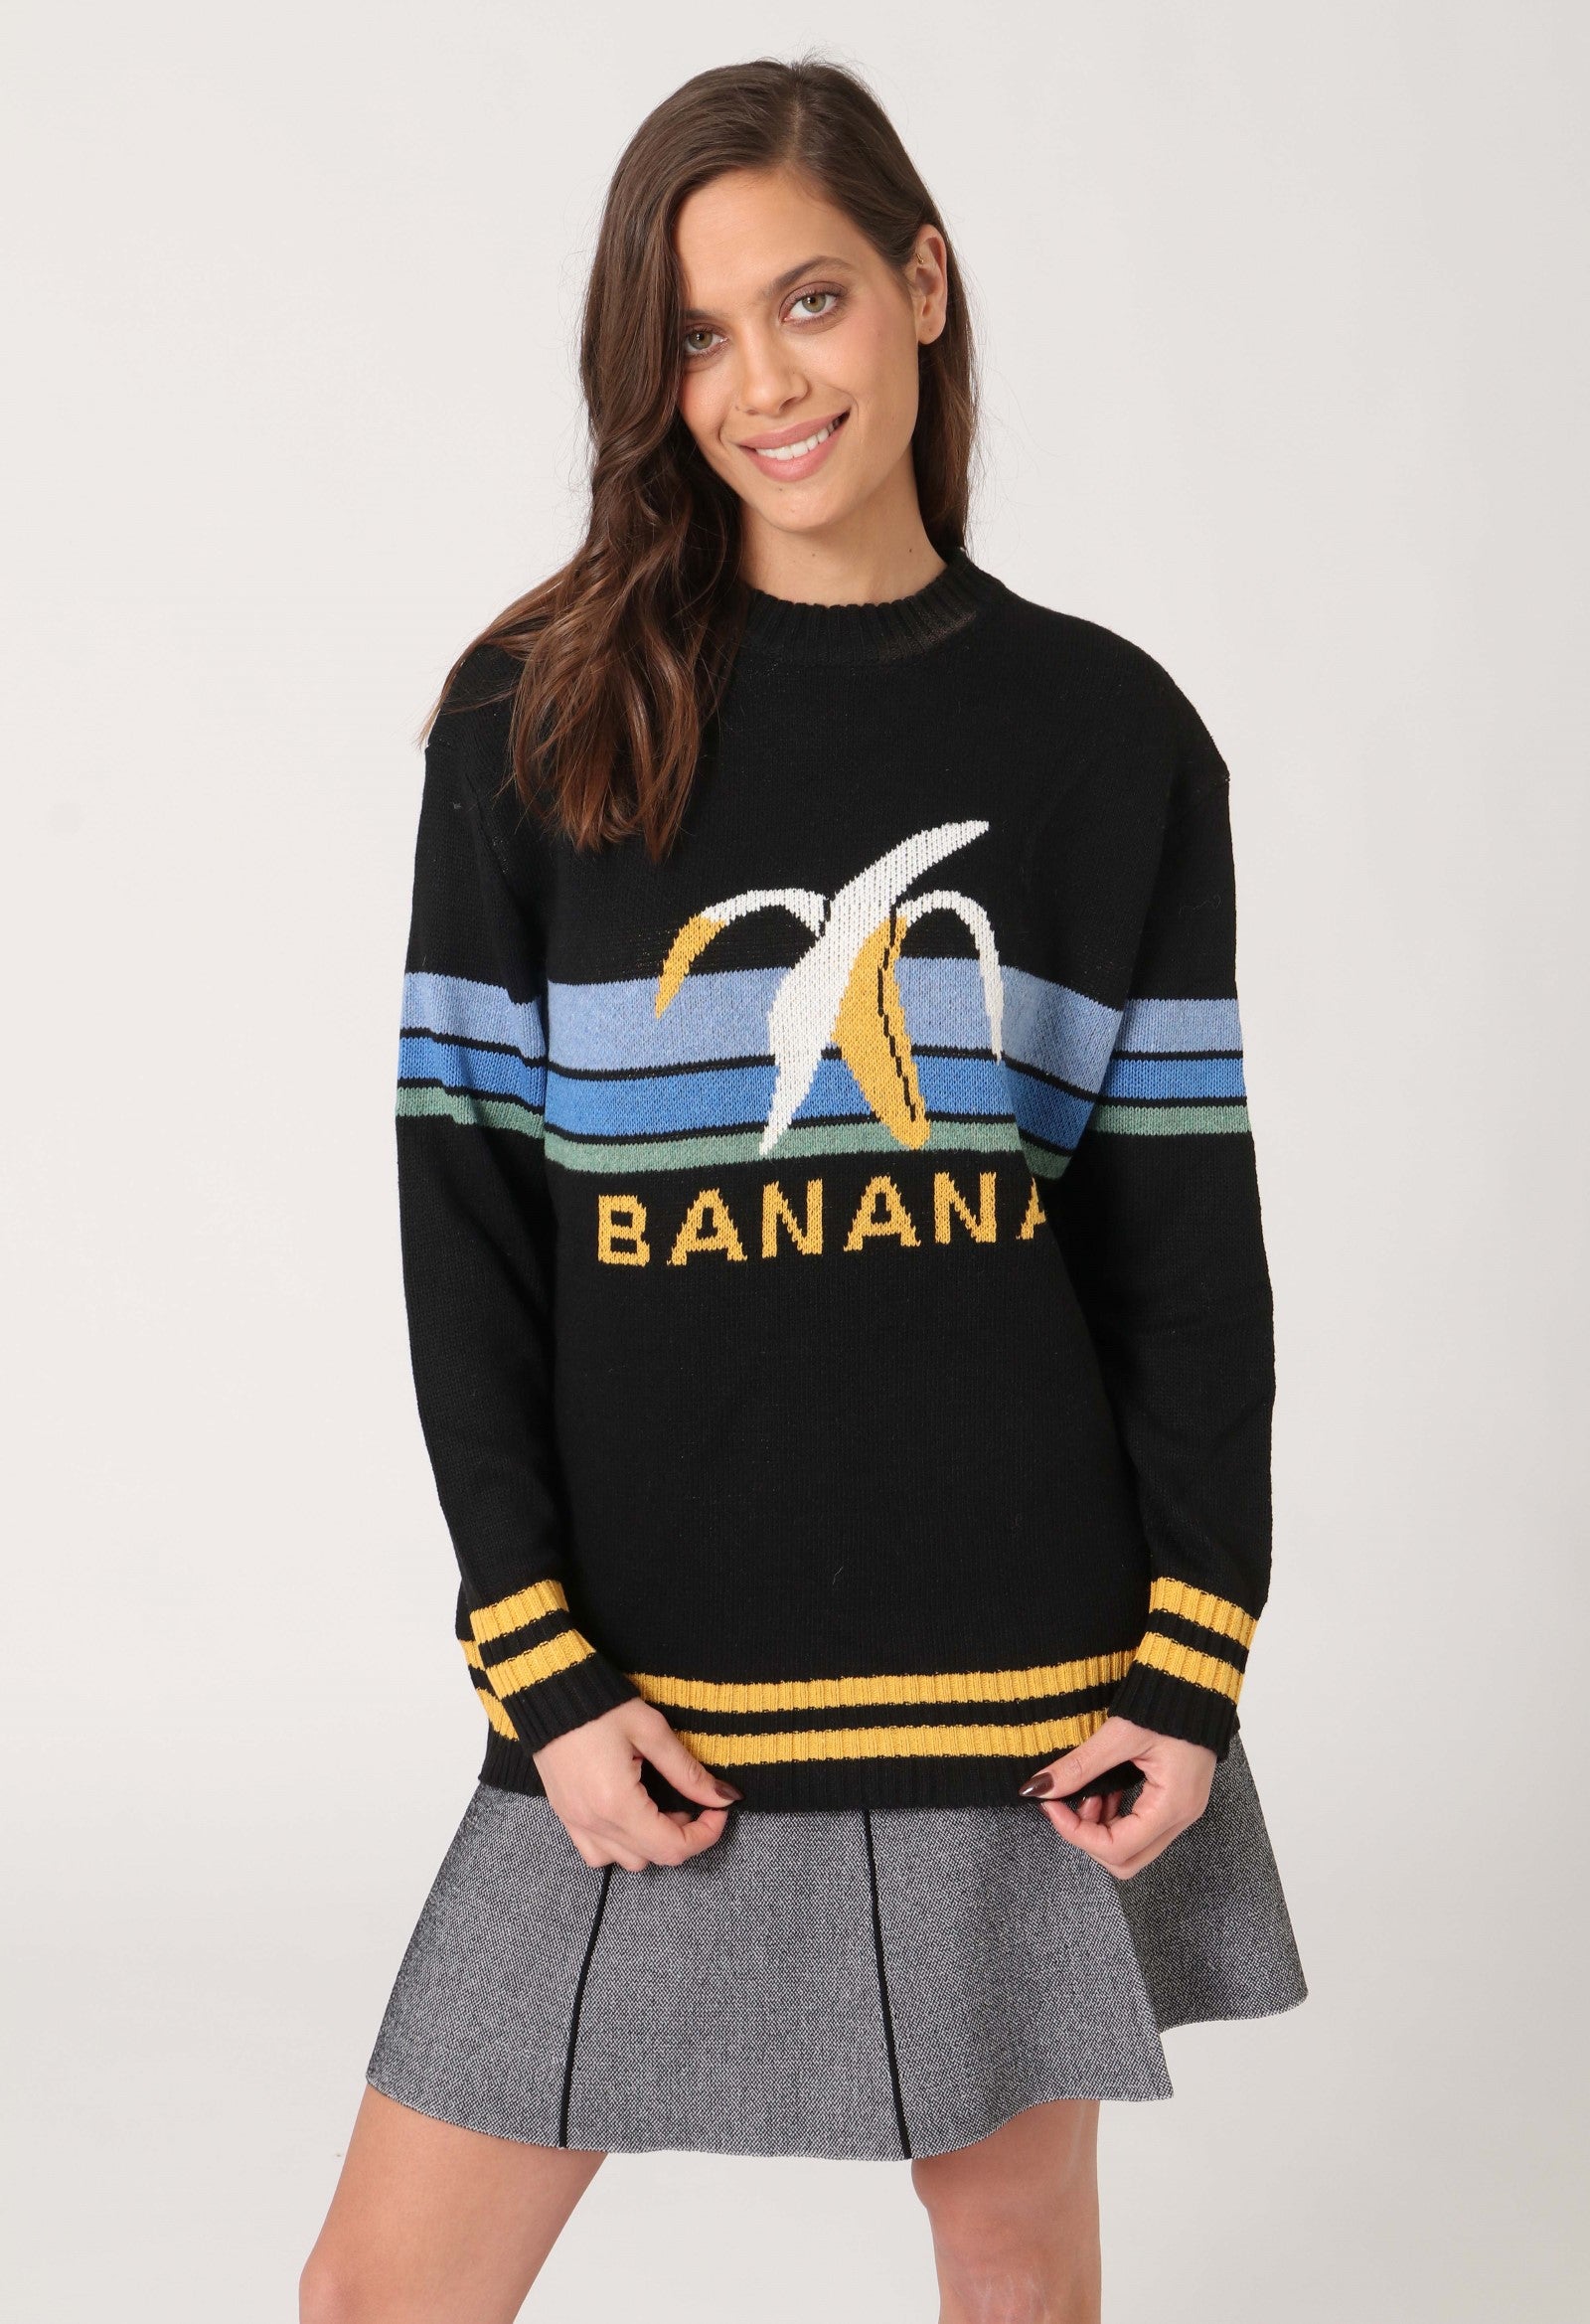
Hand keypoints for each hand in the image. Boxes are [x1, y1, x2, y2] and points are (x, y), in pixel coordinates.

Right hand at [533, 1697, 742, 1869]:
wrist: (547, 1690)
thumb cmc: (599, 1705)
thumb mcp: (651, 1731)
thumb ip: (687, 1771)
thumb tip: (723, 1796)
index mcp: (618, 1804)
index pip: (671, 1848)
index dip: (705, 1835)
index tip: (718, 1810)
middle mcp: (594, 1823)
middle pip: (651, 1859)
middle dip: (682, 1836)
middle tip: (691, 1801)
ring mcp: (575, 1822)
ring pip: (624, 1861)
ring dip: (650, 1843)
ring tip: (659, 1806)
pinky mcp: (565, 1815)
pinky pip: (597, 1853)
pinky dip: (620, 1844)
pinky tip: (630, 1813)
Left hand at [1019, 1715, 1215, 1879]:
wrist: (1199, 1678)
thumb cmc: (1168, 1702)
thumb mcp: (1119, 1734)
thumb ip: (1079, 1766)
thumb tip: (1038, 1787)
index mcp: (1173, 1805)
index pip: (1118, 1849)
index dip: (1075, 1833)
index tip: (1051, 1804)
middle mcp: (1182, 1817)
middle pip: (1126, 1860)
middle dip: (1088, 1837)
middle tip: (1066, 1803)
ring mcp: (1182, 1812)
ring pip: (1133, 1848)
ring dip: (1100, 1829)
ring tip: (1085, 1792)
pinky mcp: (1177, 1801)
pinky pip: (1141, 1828)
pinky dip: (1115, 1818)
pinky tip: (1103, 1790)